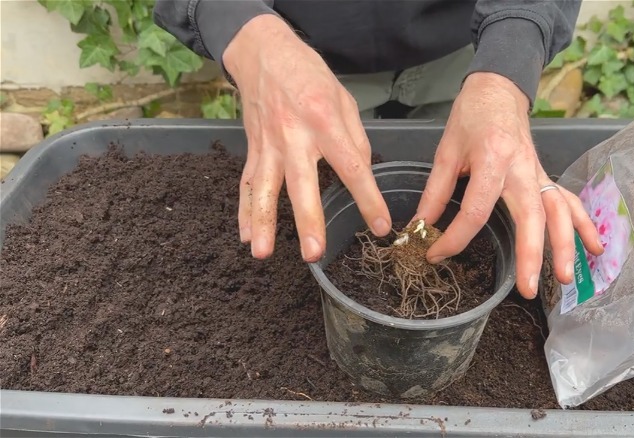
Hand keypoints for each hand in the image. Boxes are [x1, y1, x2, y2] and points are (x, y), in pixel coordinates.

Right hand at [223, 15, 390, 261]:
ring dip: (263, 222)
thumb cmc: (309, 75)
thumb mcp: (343, 99)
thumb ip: (355, 139)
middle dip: (308, 221)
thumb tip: (363, 173)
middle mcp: (294, 136)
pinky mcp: (252, 148)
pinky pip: (247, 183)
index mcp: (324, 121)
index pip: (352, 167)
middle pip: (302, 185)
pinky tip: (245, 235)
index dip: (368, 199)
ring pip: (265, 189)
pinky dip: (244, 211)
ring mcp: (268, 144)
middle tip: (313, 253)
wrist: (263, 53)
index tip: (380, 226)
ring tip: (262, 253)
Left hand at [414, 72, 603, 298]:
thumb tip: (419, 227)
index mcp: (493, 158)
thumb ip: (436, 192)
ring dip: (565, 246)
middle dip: (533, 254)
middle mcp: (522, 168)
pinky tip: (596, 249)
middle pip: (532, 215)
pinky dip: (585, 225)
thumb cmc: (471, 117)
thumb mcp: (446, 151)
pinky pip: (570, 202)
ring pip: (559, 211)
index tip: (435, 254)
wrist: (499, 89)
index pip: (477, 208)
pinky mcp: (546, 176)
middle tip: (528, 289)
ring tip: (565, 279)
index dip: (455, 237)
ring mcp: (539, 173)